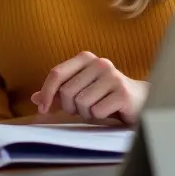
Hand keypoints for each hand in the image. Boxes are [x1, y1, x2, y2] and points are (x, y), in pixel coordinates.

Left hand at [31, 52, 147, 125]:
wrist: (140, 102)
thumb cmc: (105, 96)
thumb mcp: (80, 91)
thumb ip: (58, 94)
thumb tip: (34, 99)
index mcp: (86, 58)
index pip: (56, 73)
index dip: (46, 93)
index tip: (43, 109)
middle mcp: (99, 63)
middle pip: (67, 92)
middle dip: (71, 107)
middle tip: (84, 109)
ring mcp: (112, 76)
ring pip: (81, 103)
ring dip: (86, 113)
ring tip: (99, 108)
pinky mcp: (122, 92)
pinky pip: (96, 111)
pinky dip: (99, 117)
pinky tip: (110, 112)